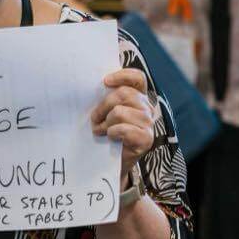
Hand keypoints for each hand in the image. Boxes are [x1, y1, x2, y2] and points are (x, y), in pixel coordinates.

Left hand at [91, 69, 154, 184]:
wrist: (111, 162)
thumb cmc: (106, 133)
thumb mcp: (105, 112)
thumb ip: (105, 98)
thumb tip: (89, 86)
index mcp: (138, 97)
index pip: (137, 78)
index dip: (123, 75)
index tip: (105, 81)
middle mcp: (146, 107)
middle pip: (124, 94)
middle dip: (103, 106)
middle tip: (94, 118)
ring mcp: (149, 123)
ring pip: (120, 112)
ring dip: (105, 122)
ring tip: (100, 131)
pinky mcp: (147, 138)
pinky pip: (124, 129)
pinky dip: (112, 133)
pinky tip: (111, 138)